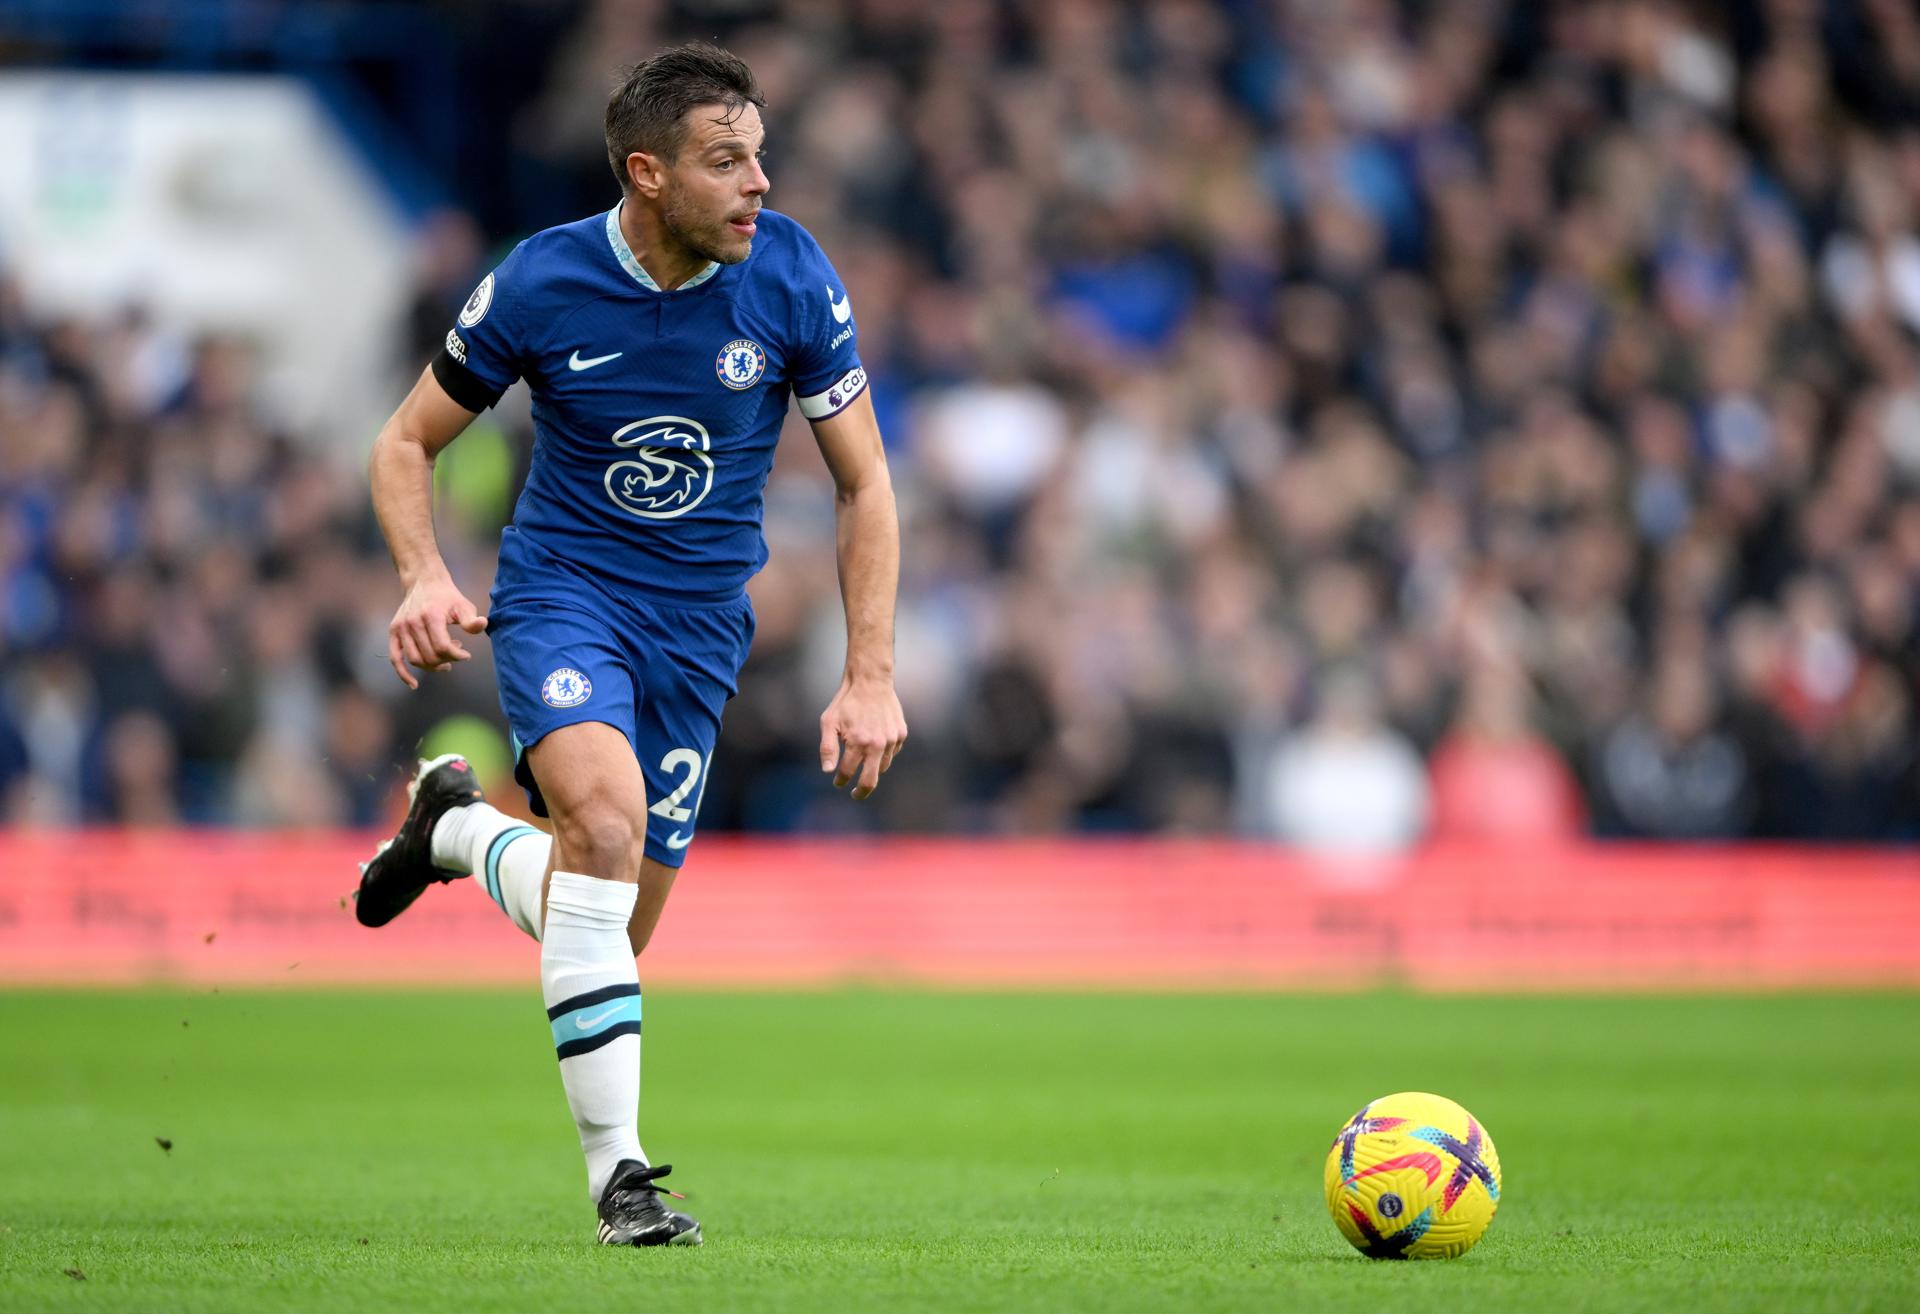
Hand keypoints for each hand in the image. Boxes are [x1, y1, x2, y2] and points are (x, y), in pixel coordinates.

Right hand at [387, 572, 486, 689]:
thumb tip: (483, 624)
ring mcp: (401, 628)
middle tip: (456, 654)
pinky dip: (403, 673)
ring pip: (416, 659)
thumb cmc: (447, 596)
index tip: (466, 655)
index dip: (456, 655)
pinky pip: (395, 658)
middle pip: (430, 655)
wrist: (423, 582)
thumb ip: (471, 619)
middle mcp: (413, 623)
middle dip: (446, 660)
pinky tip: (414, 684)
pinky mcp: (393, 632)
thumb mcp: (463, 605)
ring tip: (444, 662)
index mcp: (431, 616)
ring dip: (432, 666)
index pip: (442, 647)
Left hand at [818, 676, 907, 800]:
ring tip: (863, 764)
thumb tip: (827, 772)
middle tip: (855, 794)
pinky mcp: (901, 734)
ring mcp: (891, 740)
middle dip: (861, 792)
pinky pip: (891, 753)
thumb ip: (827, 748)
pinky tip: (875, 745)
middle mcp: (877, 745)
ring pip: (882, 767)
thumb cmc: (846, 702)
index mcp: (857, 743)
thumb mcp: (829, 722)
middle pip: (870, 781)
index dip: (840, 781)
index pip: (847, 773)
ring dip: (871, 769)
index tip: (838, 783)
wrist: (871, 682)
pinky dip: (883, 755)